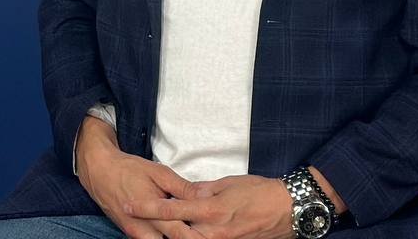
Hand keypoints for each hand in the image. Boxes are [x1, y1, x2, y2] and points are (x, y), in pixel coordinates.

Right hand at [75, 117, 204, 238]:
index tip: (214, 234)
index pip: (183, 236)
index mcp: (154, 214)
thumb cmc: (129, 169)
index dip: (199, 237)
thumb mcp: (159, 172)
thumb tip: (205, 198)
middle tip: (204, 233)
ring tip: (188, 230)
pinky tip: (172, 230)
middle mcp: (144, 231)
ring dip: (174, 238)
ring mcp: (136, 235)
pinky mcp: (131, 235)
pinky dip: (163, 237)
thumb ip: (183, 188)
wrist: (99, 171)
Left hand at [125, 174, 291, 238]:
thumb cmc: (259, 191)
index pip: (170, 209)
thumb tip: (185, 193)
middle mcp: (213, 232)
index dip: (147, 208)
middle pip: (175, 234)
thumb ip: (203, 190)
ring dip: (171, 235)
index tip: (128, 204)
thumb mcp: (227, 183)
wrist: (288, 210)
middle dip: (154, 228)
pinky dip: (191, 237)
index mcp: (210, 210)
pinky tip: (182, 232)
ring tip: (155, 228)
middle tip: (133, 218)